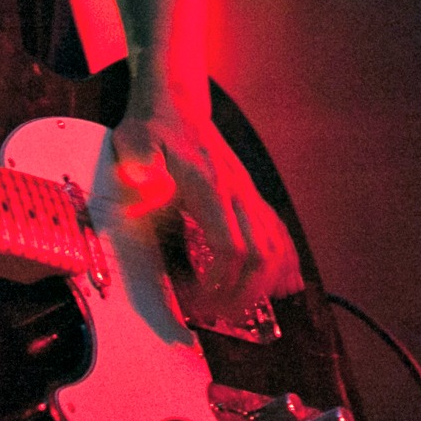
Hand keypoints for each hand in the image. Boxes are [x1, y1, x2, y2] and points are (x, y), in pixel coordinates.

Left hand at [109, 95, 299, 323]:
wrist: (175, 105)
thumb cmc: (152, 130)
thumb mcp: (135, 143)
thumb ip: (140, 164)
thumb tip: (147, 186)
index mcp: (211, 187)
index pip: (231, 246)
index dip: (218, 281)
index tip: (194, 298)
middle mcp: (239, 193)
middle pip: (261, 255)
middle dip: (243, 294)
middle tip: (215, 315)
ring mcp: (249, 195)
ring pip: (276, 248)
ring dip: (264, 285)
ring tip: (239, 308)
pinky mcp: (251, 198)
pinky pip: (280, 234)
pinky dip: (284, 264)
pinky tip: (281, 286)